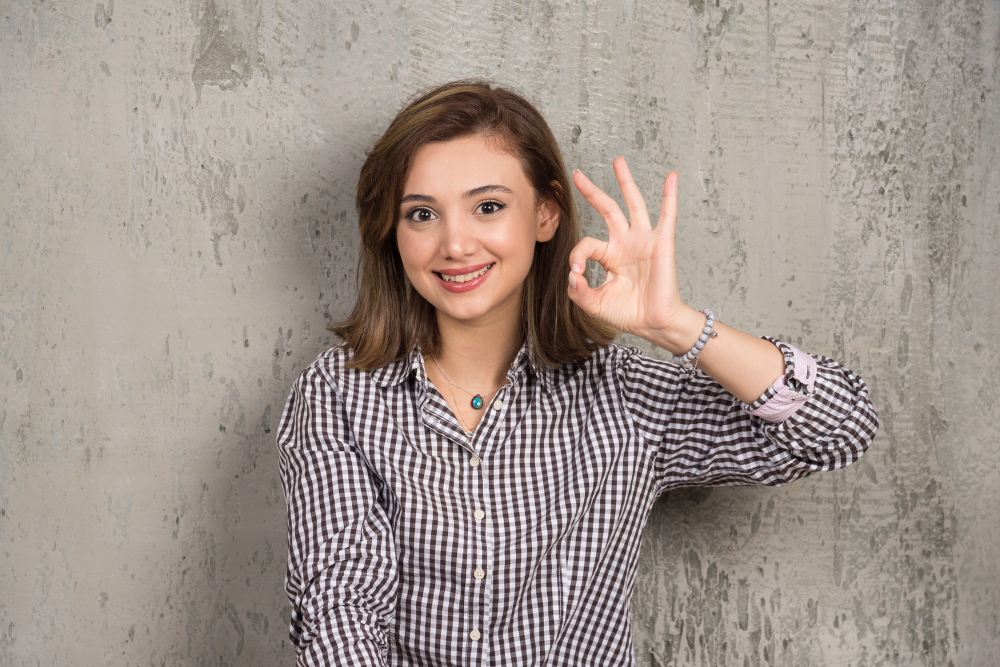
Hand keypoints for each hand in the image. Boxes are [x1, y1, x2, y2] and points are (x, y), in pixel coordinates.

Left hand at [568, 156, 692, 344]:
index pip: (587, 244)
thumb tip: (572, 274)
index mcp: (610, 255)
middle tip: (578, 174)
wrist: (654, 324)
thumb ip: (578, 291)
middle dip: (592, 191)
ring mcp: (644, 241)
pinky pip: (667, 216)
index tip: (577, 273)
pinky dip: (670, 196)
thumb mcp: (595, 304)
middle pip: (607, 209)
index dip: (577, 256)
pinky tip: (671, 177)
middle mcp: (625, 243)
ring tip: (618, 161)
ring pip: (633, 204)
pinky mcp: (662, 244)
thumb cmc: (628, 313)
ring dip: (626, 182)